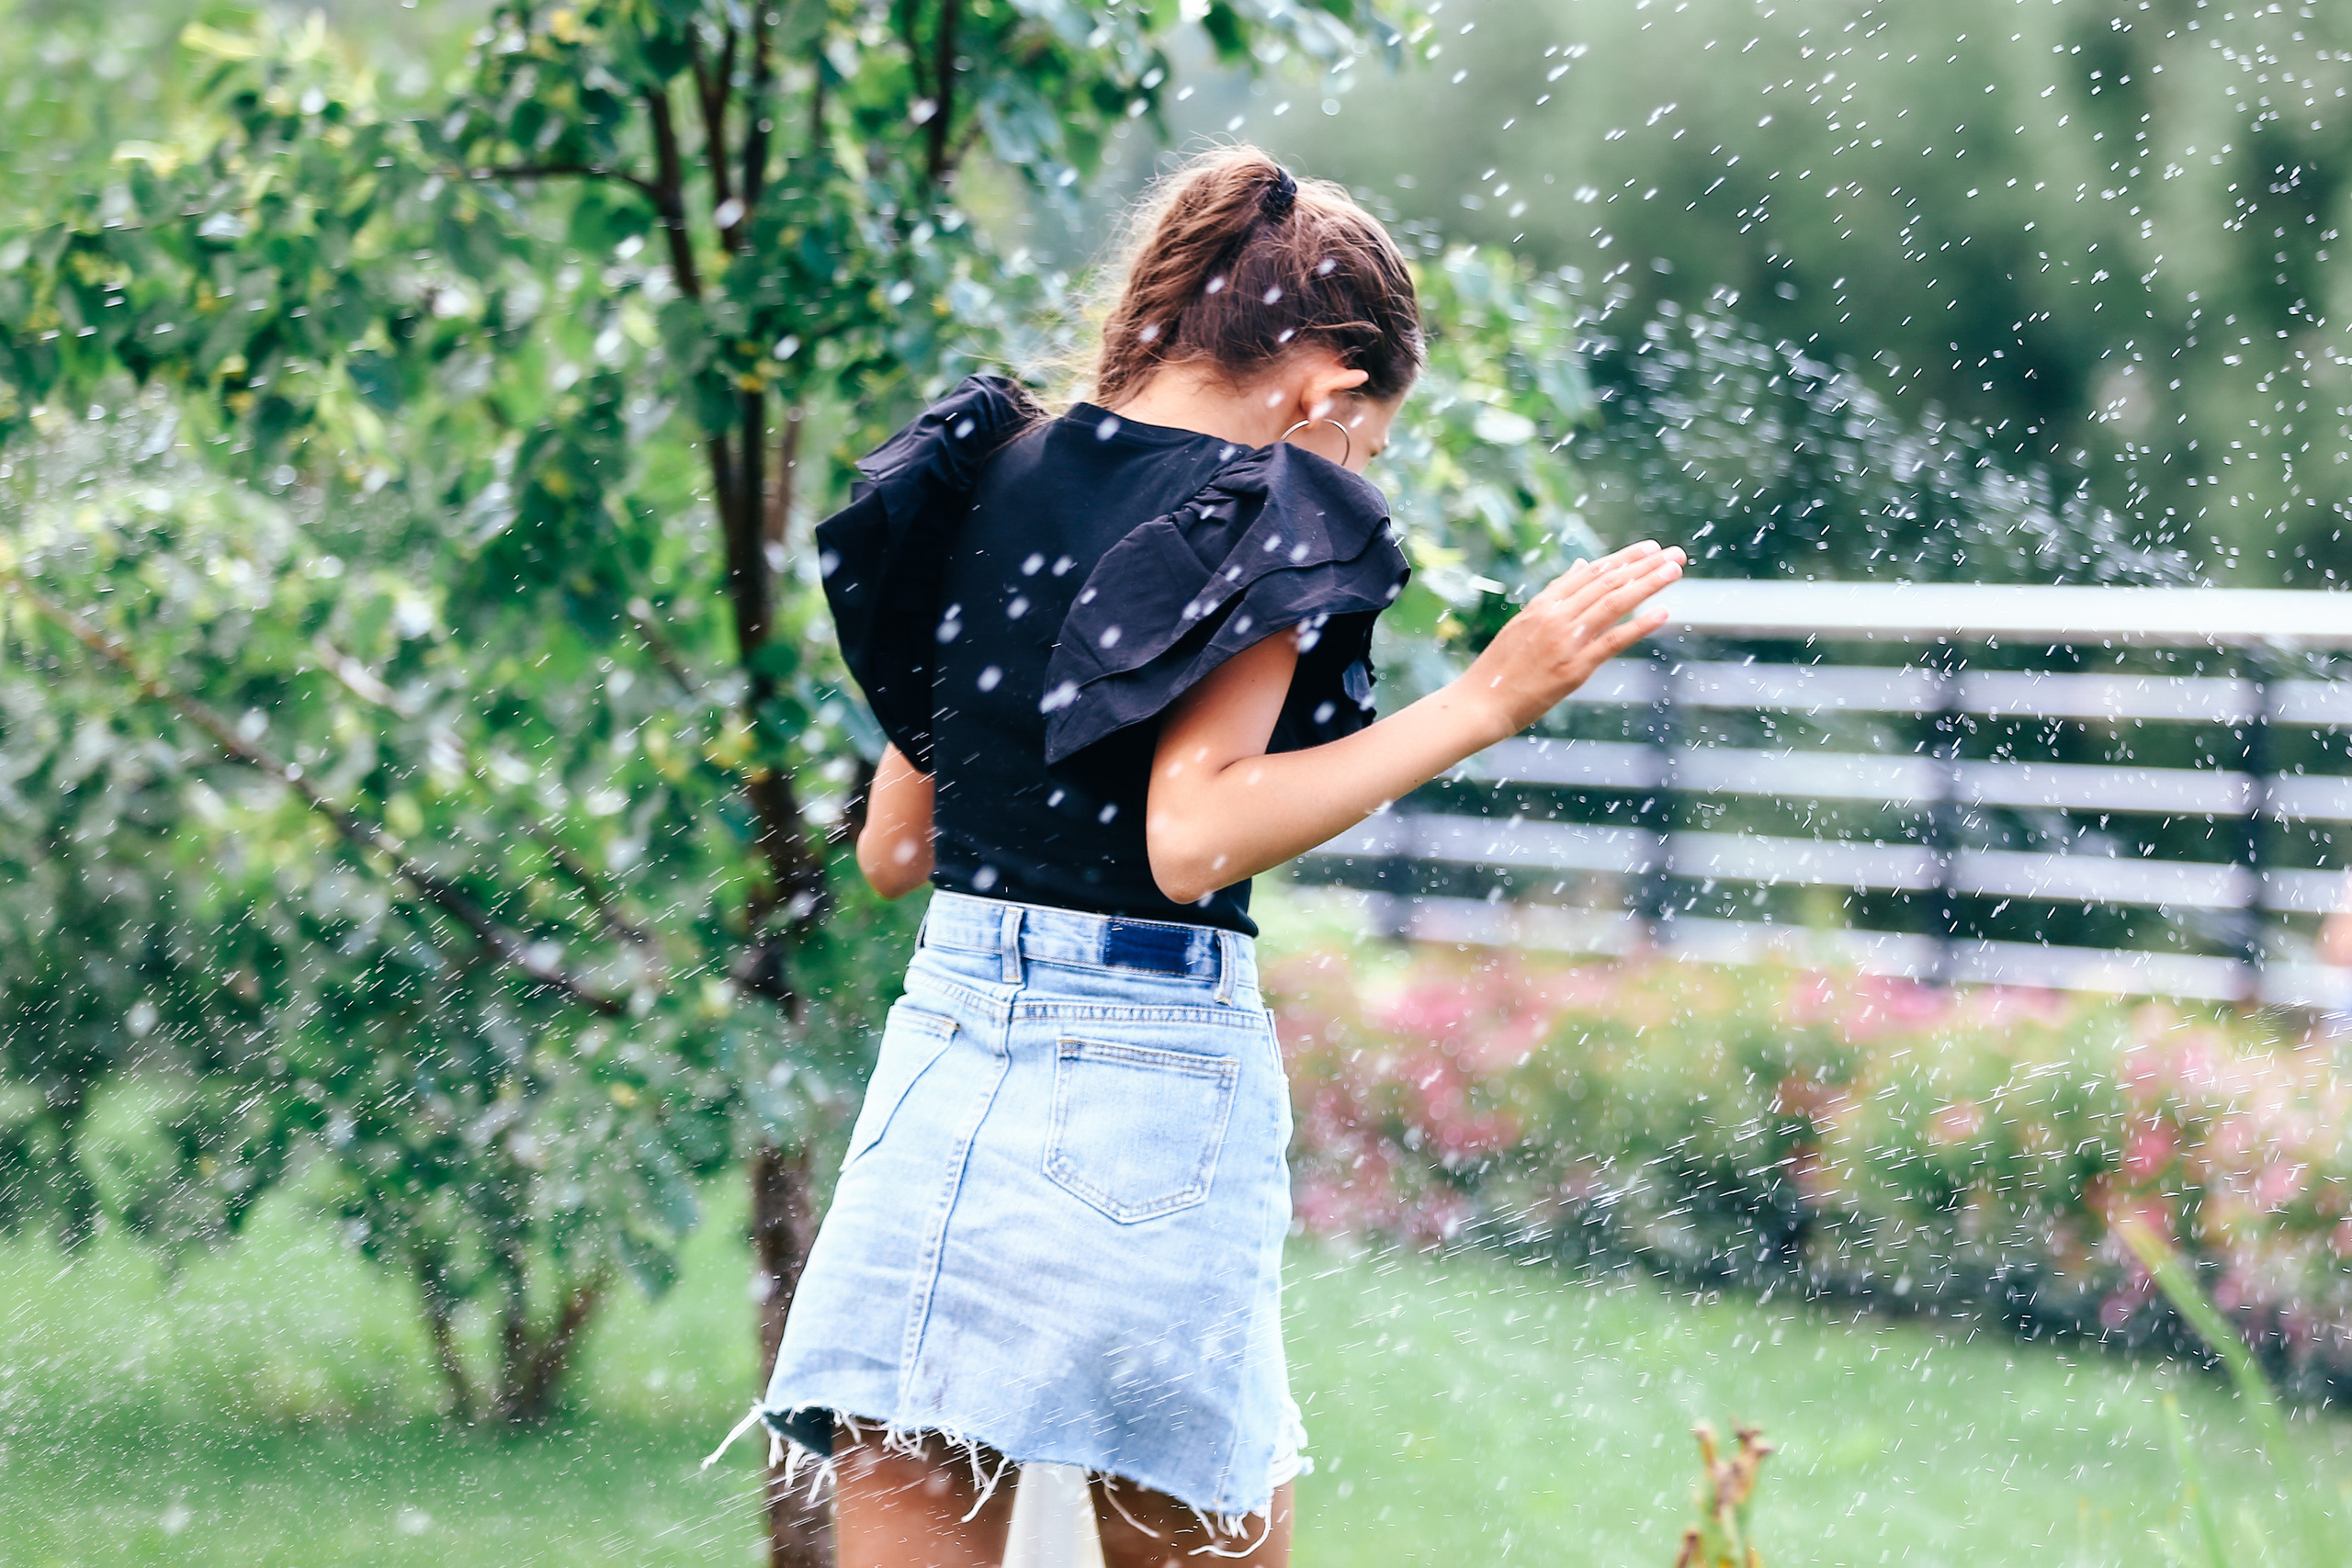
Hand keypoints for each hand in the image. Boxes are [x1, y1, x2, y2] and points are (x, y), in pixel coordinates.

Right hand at [1454, 540, 1684, 738]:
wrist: (1480, 704)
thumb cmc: (1501, 668)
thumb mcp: (1524, 623)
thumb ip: (1554, 595)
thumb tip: (1580, 565)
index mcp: (1542, 604)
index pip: (1590, 573)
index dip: (1624, 559)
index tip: (1650, 548)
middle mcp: (1554, 617)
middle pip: (1607, 583)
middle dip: (1644, 565)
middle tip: (1676, 553)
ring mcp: (1564, 641)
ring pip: (1613, 604)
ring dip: (1648, 584)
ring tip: (1674, 570)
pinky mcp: (1573, 669)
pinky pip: (1612, 641)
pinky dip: (1639, 625)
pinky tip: (1663, 612)